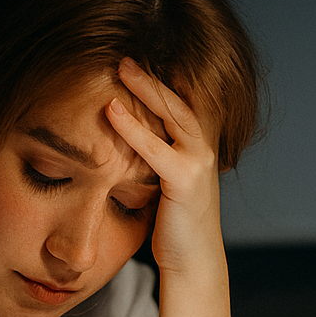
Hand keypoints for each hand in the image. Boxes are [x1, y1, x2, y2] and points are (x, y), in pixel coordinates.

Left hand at [105, 58, 225, 280]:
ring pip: (173, 113)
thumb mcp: (162, 181)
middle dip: (152, 75)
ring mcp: (198, 162)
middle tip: (123, 55)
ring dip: (146, 87)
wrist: (193, 261)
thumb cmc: (174, 224)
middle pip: (179, 99)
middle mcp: (204, 148)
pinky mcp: (186, 180)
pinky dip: (132, 127)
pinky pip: (156, 147)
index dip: (159, 80)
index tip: (132, 61)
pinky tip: (111, 111)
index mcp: (198, 146)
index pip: (181, 102)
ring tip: (120, 67)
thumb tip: (120, 139)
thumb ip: (151, 156)